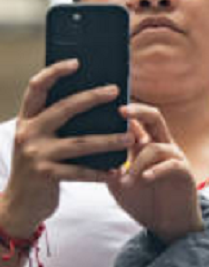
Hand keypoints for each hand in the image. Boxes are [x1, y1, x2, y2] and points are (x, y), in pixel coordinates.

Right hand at [0, 60, 131, 235]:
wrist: (20, 204)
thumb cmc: (40, 166)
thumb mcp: (42, 141)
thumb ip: (59, 124)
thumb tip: (98, 100)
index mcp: (28, 120)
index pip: (36, 88)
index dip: (54, 72)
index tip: (77, 61)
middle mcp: (28, 134)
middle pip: (63, 109)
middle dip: (91, 98)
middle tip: (116, 91)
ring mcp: (35, 155)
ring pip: (80, 143)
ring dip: (109, 140)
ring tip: (131, 137)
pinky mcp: (45, 175)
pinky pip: (80, 172)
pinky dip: (101, 172)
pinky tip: (118, 171)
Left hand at [106, 104, 202, 243]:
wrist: (168, 223)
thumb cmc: (143, 201)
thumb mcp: (119, 185)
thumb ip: (108, 168)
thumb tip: (91, 156)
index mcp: (145, 145)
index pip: (136, 121)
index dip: (124, 111)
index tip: (105, 104)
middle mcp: (161, 146)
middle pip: (154, 117)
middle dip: (138, 111)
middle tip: (121, 110)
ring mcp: (174, 157)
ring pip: (156, 146)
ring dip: (137, 163)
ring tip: (126, 181)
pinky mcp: (184, 172)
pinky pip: (171, 164)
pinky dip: (156, 170)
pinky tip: (144, 179)